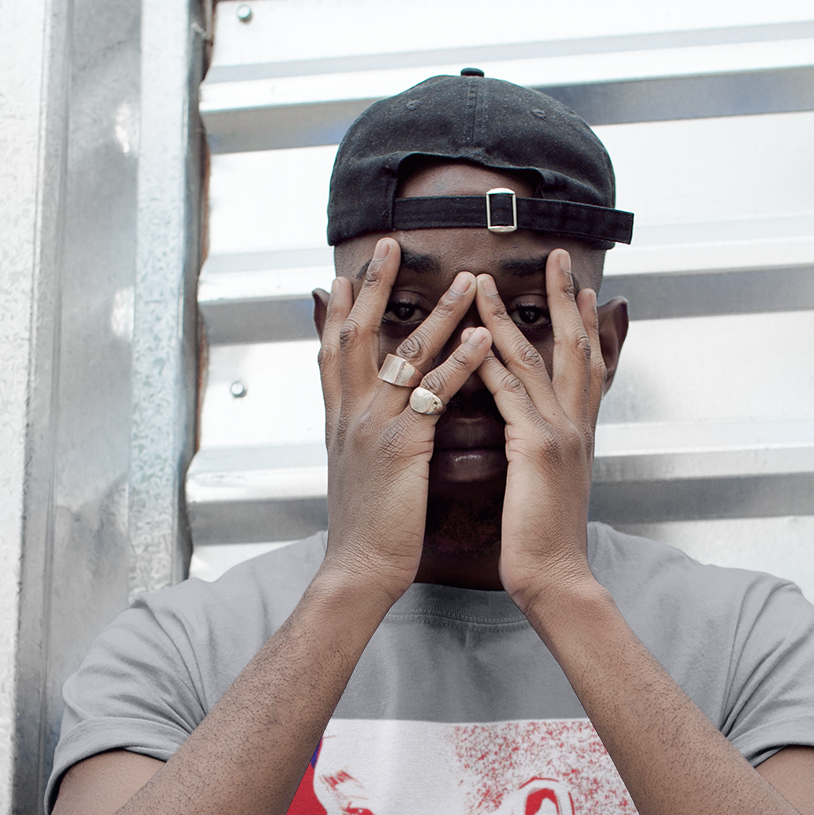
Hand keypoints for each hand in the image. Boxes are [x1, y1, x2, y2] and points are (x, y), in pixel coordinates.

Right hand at [317, 240, 492, 608]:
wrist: (359, 569)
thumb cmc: (366, 528)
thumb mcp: (357, 471)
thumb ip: (363, 437)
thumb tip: (370, 419)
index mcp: (339, 420)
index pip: (332, 352)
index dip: (335, 311)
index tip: (340, 276)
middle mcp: (350, 415)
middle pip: (355, 334)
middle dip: (370, 287)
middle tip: (387, 245)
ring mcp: (374, 427)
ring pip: (405, 354)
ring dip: (438, 312)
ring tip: (466, 279)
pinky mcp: (402, 447)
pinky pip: (434, 394)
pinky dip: (460, 362)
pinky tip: (482, 337)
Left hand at [473, 249, 606, 612]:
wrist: (557, 578)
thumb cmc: (543, 541)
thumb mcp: (549, 485)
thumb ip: (544, 452)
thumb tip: (533, 436)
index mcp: (578, 434)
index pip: (586, 366)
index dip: (584, 324)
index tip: (580, 288)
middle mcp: (575, 426)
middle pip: (575, 347)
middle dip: (566, 299)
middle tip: (558, 258)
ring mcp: (559, 434)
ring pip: (536, 359)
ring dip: (509, 316)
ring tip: (488, 281)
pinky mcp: (537, 449)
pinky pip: (511, 394)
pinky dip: (492, 361)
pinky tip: (475, 335)